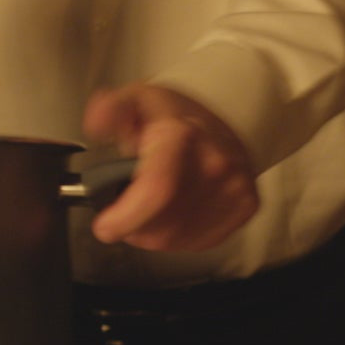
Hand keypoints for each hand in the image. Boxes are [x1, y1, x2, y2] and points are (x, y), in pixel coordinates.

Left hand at [83, 84, 258, 250]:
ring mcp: (234, 187)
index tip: (105, 226)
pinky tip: (174, 215)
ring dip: (153, 234)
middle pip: (162, 225)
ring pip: (177, 240)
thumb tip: (98, 123)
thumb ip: (111, 110)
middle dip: (132, 225)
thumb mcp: (136, 100)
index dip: (126, 217)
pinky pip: (200, 243)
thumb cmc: (176, 116)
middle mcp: (215, 163)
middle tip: (125, 210)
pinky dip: (178, 238)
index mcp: (182, 135)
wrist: (224, 119)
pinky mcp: (246, 206)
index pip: (157, 189)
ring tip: (149, 210)